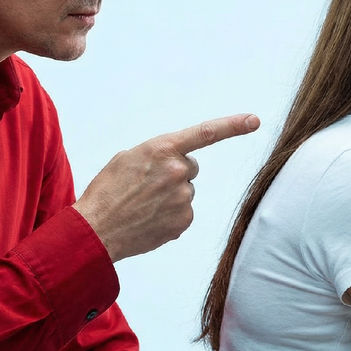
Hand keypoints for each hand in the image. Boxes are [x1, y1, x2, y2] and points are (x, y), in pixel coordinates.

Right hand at [74, 113, 259, 262]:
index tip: (254, 120)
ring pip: (186, 191)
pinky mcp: (183, 221)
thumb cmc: (107, 191)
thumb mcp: (127, 158)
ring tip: (143, 204)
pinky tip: (149, 218)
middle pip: (190, 167)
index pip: (205, 133)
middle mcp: (177, 171)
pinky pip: (184, 212)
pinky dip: (170, 215)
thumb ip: (157, 154)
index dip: (232, 126)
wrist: (96, 229)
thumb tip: (177, 163)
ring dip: (170, 195)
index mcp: (161, 149)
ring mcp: (183, 198)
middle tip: (147, 185)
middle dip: (175, 173)